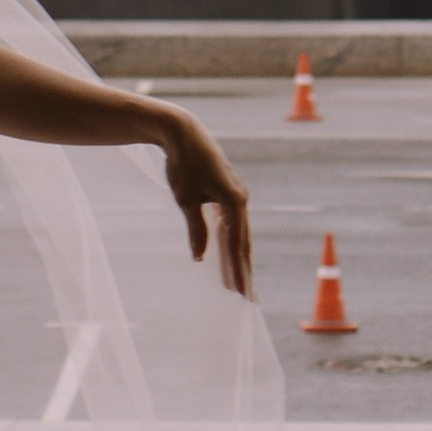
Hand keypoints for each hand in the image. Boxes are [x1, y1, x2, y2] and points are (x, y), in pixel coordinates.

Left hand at [158, 113, 252, 296]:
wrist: (184, 133)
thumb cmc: (183, 165)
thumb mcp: (186, 200)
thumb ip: (196, 230)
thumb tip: (199, 258)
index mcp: (234, 202)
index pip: (238, 245)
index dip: (239, 270)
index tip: (242, 293)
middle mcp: (240, 200)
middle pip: (244, 242)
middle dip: (244, 270)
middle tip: (248, 297)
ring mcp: (236, 196)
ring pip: (239, 235)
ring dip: (238, 259)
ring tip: (239, 283)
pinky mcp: (227, 193)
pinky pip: (232, 224)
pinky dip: (231, 243)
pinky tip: (228, 256)